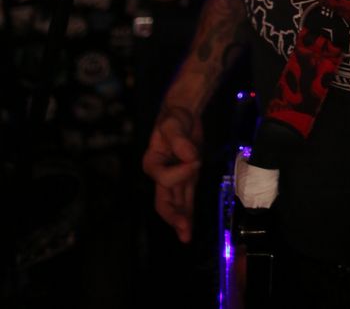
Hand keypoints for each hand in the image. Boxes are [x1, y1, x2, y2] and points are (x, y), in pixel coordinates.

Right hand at [142, 105, 202, 242]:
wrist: (183, 113)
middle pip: (163, 200)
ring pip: (175, 203)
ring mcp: (175, 177)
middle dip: (173, 216)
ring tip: (185, 237)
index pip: (164, 177)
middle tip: (183, 229)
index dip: (181, 172)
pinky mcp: (187, 177)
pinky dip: (188, 211)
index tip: (196, 159)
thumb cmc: (173, 118)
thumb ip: (179, 140)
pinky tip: (189, 225)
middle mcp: (161, 173)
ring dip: (181, 219)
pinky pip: (186, 197)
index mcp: (152, 162)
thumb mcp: (173, 124)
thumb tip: (190, 157)